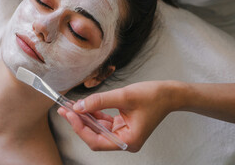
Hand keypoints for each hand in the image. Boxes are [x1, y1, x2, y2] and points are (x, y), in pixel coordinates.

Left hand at [58, 81, 180, 151]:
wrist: (170, 93)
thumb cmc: (153, 96)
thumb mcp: (124, 96)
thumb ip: (100, 101)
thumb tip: (79, 106)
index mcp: (128, 141)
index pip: (97, 141)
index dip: (80, 128)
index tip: (69, 114)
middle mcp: (125, 140)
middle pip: (95, 136)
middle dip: (79, 123)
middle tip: (64, 109)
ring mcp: (123, 133)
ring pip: (98, 128)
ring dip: (84, 117)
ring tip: (70, 106)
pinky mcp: (122, 125)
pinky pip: (103, 122)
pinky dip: (93, 114)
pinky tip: (83, 105)